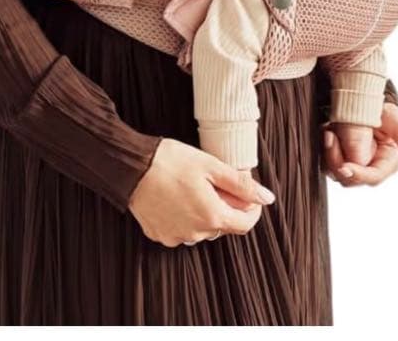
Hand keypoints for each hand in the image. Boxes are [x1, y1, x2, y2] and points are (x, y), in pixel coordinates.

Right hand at [128, 138, 276, 247]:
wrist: (130, 166)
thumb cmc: (170, 161)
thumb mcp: (210, 166)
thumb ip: (241, 184)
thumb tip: (266, 197)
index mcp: (212, 216)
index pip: (245, 224)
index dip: (251, 208)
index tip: (247, 194)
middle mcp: (196, 233)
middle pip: (222, 224)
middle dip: (225, 205)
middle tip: (215, 182)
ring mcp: (176, 236)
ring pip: (201, 228)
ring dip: (204, 212)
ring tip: (192, 186)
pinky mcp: (159, 234)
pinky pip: (181, 229)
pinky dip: (184, 216)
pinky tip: (176, 196)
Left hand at [321, 101, 397, 187]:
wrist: (366, 105)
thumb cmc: (383, 112)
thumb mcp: (391, 116)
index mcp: (387, 163)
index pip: (373, 176)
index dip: (359, 174)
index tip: (345, 167)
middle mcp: (369, 169)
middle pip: (349, 178)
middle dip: (336, 159)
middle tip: (330, 135)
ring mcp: (352, 166)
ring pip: (334, 171)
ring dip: (328, 151)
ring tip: (329, 128)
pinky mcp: (338, 160)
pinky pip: (326, 161)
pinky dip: (323, 147)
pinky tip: (327, 129)